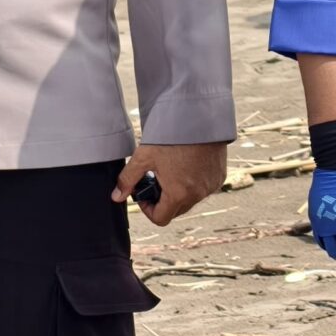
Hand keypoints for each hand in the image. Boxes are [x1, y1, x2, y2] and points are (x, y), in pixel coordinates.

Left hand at [113, 141, 227, 226]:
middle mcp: (198, 194)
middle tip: (156, 180)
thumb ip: (128, 179)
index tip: (144, 194)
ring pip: (190, 199)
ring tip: (171, 170)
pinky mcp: (219, 176)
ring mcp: (211, 185)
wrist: (199, 116)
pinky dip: (194, 183)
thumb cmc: (171, 136)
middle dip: (163, 200)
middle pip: (176, 210)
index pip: (160, 218)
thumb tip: (116, 196)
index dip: (147, 209)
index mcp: (178, 193)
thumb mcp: (144, 156)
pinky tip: (187, 165)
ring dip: (179, 192)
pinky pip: (204, 188)